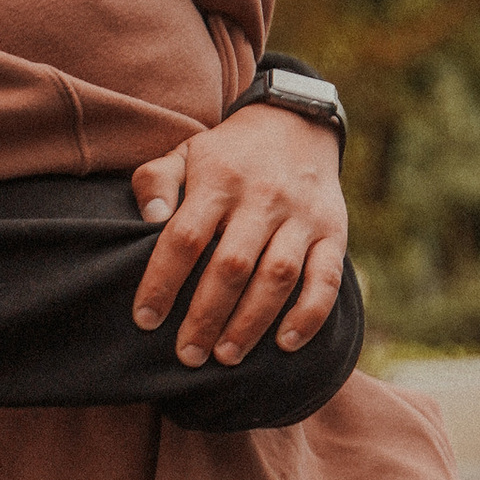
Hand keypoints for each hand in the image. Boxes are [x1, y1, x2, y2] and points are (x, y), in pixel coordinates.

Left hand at [129, 104, 349, 364]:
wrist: (297, 123)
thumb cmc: (228, 154)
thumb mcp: (186, 153)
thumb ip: (157, 181)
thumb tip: (149, 219)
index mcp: (219, 181)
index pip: (186, 237)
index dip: (163, 282)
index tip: (146, 319)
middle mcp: (262, 198)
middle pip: (232, 266)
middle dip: (206, 316)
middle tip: (188, 355)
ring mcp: (301, 217)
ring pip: (277, 277)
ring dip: (251, 323)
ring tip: (226, 356)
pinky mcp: (334, 232)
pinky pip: (325, 280)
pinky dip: (309, 315)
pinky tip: (285, 344)